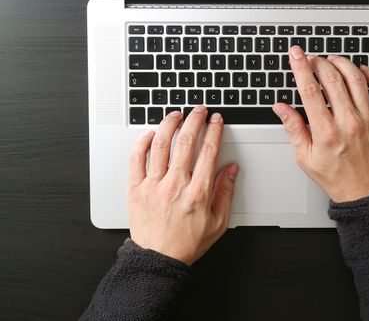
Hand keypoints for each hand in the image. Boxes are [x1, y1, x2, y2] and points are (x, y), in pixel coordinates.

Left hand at [127, 106, 238, 264]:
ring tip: (176, 114)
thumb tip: (231, 170)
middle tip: (199, 110)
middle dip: (195, 120)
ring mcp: (154, 185)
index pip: (209, 151)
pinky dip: (143, 143)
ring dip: (170, 124)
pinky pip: (137, 159)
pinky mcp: (136, 189)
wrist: (158, 259)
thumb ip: (225, 193)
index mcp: (198, 192)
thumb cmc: (187, 242)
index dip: (214, 130)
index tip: (216, 120)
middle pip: (186, 141)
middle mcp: (176, 185)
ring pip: (161, 145)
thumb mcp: (218, 222)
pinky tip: (151, 134)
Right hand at [273, 46, 368, 201]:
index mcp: (326, 132)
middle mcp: (348, 122)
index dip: (301, 67)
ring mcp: (368, 120)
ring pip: (356, 79)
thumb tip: (281, 108)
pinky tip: (361, 71)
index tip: (296, 55)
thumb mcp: (305, 157)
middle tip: (312, 58)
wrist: (365, 193)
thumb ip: (293, 128)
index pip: (310, 90)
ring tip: (332, 59)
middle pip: (332, 79)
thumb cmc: (336, 177)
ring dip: (342, 63)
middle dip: (319, 62)